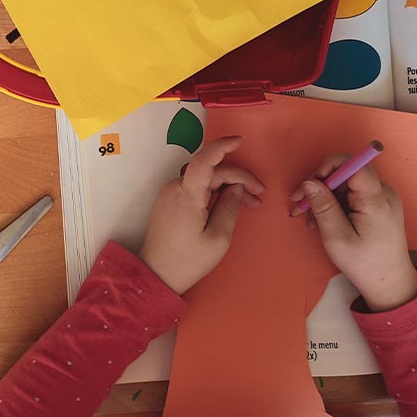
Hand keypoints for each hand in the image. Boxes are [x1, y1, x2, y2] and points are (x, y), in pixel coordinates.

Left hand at [139, 136, 263, 293]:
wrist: (156, 274)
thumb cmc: (187, 261)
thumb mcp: (218, 238)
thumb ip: (230, 208)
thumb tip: (237, 188)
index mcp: (186, 195)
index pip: (204, 161)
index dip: (222, 147)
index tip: (239, 141)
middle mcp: (175, 188)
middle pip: (211, 172)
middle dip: (238, 179)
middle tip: (259, 195)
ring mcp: (170, 194)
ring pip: (205, 180)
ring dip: (228, 186)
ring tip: (250, 202)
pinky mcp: (170, 201)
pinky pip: (196, 188)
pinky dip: (214, 192)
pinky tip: (230, 203)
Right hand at [291, 157, 416, 311]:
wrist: (390, 283)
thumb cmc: (364, 264)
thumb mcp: (337, 237)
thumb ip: (323, 207)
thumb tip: (308, 182)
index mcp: (375, 199)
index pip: (353, 164)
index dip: (328, 168)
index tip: (309, 186)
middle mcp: (382, 192)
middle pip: (345, 174)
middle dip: (319, 187)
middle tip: (299, 207)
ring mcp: (381, 198)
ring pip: (345, 185)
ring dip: (324, 198)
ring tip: (310, 221)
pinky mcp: (377, 205)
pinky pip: (351, 195)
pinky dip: (334, 204)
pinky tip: (323, 221)